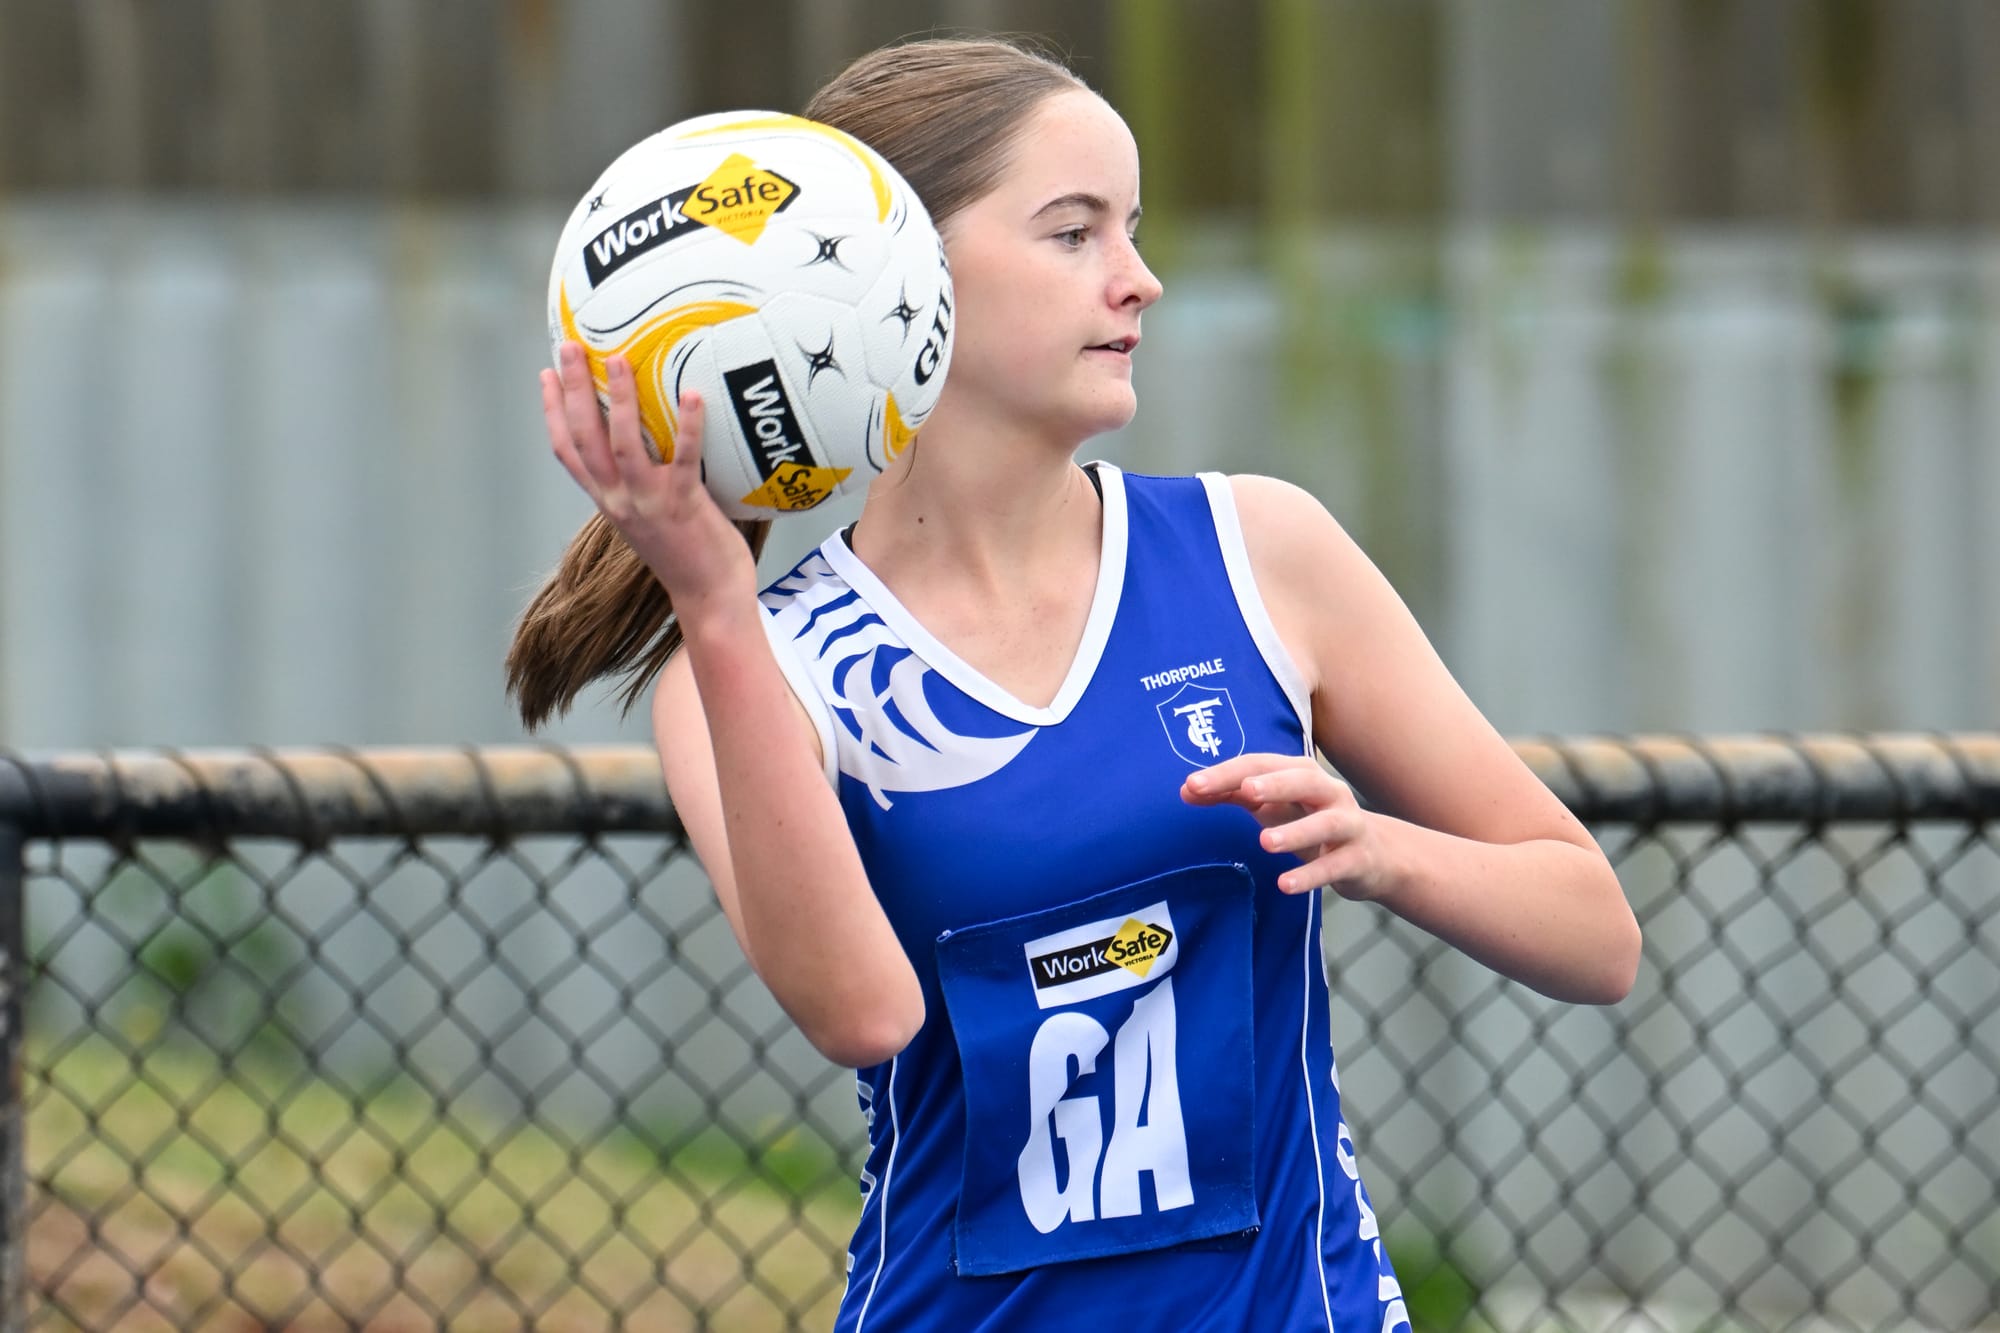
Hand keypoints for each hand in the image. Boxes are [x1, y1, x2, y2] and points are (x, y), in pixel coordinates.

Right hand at [540, 341, 754, 612]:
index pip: (567, 452)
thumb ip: (641, 484)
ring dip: (618, 399)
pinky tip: (693, 394)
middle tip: (569, 346)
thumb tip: (653, 444)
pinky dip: (687, 426)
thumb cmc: (687, 555)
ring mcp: (647, 503)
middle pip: (583, 438)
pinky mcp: (683, 505)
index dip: (551, 412)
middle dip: (571, 389)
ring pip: (621, 444)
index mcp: (607, 502)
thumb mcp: (650, 517)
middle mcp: (618, 500)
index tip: (545, 374)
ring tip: (618, 359)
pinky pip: (683, 458)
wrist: (709, 598)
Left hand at [1181, 753, 1391, 900]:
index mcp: (1302, 773)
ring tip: (1265, 842)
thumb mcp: (1272, 805)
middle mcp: (1329, 792)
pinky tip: (1286, 884)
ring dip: (1297, 831)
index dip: (1229, 773)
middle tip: (1246, 791)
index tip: (1193, 784)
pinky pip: (1335, 865)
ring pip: (1326, 823)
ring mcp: (1348, 824)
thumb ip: (1232, 794)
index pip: (1262, 765)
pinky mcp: (1358, 858)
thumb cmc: (1310, 821)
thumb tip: (1187, 790)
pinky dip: (1311, 874)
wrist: (1373, 855)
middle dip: (1275, 785)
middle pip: (1303, 781)